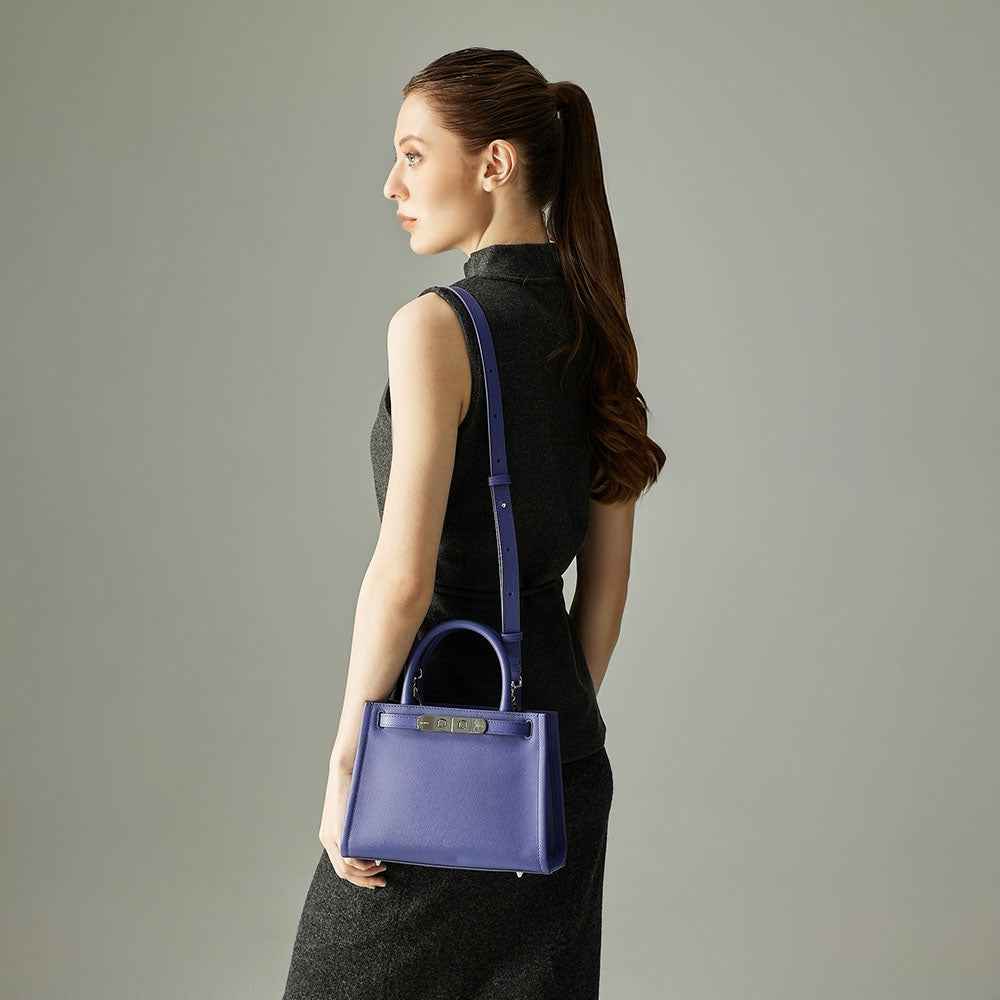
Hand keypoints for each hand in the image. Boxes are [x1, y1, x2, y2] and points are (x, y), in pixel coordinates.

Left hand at [318, 757, 387, 889]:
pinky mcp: (337, 831)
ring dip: (366, 874)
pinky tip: (375, 862)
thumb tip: (376, 840)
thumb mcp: (357, 812)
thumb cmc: (356, 785)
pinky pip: (348, 858)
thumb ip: (360, 827)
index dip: (359, 877)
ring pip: (346, 869)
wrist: (346, 768)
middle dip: (364, 881)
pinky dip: (363, 865)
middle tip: (381, 882)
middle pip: (343, 873)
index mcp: (331, 835)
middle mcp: (327, 838)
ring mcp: (331, 836)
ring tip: (382, 870)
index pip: (342, 866)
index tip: (376, 877)